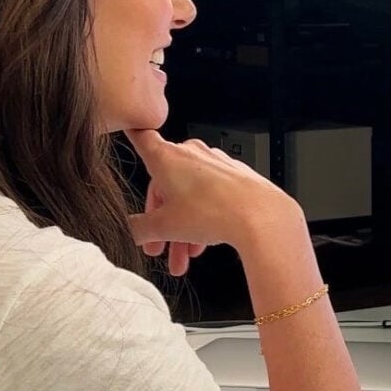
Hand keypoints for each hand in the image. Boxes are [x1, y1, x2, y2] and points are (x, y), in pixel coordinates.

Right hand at [126, 129, 300, 258]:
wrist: (260, 215)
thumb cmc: (214, 211)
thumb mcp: (164, 227)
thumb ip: (140, 229)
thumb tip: (132, 231)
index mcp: (166, 157)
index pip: (141, 138)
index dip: (132, 134)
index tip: (129, 131)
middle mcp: (191, 154)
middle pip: (165, 184)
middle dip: (160, 220)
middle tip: (158, 247)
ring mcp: (215, 163)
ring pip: (189, 195)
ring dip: (182, 229)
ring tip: (183, 258)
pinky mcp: (235, 175)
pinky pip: (211, 197)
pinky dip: (203, 218)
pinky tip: (203, 244)